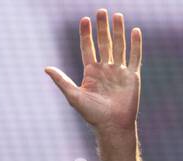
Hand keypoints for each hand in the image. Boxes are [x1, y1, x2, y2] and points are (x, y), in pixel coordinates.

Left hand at [45, 10, 140, 135]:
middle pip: (104, 43)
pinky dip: (136, 44)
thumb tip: (46, 68)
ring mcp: (119, 72)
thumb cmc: (92, 115)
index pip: (88, 48)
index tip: (84, 20)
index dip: (86, 34)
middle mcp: (105, 70)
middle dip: (102, 27)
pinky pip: (134, 57)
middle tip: (101, 11)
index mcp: (91, 72)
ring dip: (118, 31)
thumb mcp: (74, 96)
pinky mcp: (132, 76)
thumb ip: (62, 80)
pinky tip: (135, 31)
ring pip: (119, 46)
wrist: (112, 126)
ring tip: (117, 15)